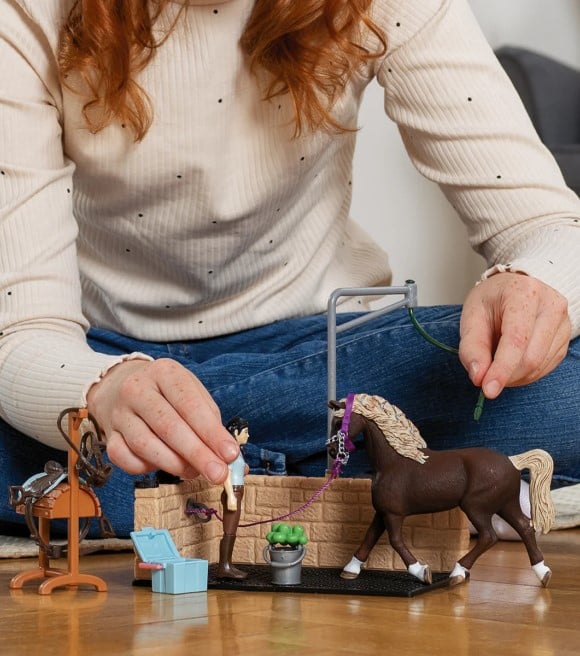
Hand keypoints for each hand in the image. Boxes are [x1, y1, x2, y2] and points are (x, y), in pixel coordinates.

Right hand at [86, 358, 238, 482]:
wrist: (121, 385)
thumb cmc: (166, 393)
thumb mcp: (191, 391)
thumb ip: (210, 420)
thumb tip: (228, 455)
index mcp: (165, 373)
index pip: (190, 405)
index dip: (212, 433)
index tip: (230, 454)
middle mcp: (137, 389)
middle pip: (169, 427)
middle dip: (197, 454)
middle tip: (218, 474)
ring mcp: (119, 412)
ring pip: (146, 445)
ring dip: (175, 464)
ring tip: (194, 472)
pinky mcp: (109, 434)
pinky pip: (125, 458)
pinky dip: (146, 467)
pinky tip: (162, 465)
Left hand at [459, 272, 570, 398]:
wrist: (514, 288)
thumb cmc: (492, 300)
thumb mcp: (472, 317)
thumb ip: (472, 348)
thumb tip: (479, 377)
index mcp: (524, 293)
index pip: (516, 339)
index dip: (502, 368)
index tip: (488, 390)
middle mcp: (550, 305)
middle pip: (531, 357)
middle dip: (505, 375)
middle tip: (485, 377)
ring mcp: (563, 321)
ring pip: (539, 366)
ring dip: (514, 376)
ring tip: (497, 363)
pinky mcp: (565, 337)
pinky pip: (546, 367)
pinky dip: (525, 374)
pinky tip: (512, 364)